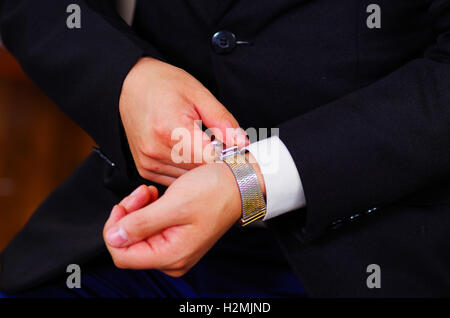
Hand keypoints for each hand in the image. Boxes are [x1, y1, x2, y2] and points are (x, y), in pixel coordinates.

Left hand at [103, 155, 264, 276]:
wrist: (238, 184)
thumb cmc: (214, 192)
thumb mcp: (174, 204)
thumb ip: (141, 224)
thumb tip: (114, 238)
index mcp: (171, 256)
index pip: (121, 255)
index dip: (115, 228)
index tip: (124, 205)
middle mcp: (171, 258)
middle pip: (128, 245)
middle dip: (129, 216)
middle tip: (142, 193)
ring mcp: (174, 248)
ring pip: (137, 234)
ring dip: (138, 210)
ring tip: (150, 192)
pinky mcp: (176, 237)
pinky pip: (150, 228)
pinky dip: (148, 210)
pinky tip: (156, 196)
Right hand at [120, 57, 246, 185]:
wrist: (130, 84)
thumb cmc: (164, 85)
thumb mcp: (198, 94)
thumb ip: (222, 121)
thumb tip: (242, 143)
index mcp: (171, 130)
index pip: (210, 159)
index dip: (227, 157)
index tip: (235, 152)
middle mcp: (156, 150)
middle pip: (200, 172)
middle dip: (215, 163)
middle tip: (222, 147)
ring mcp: (149, 163)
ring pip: (188, 180)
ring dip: (200, 169)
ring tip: (203, 147)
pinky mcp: (145, 169)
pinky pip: (174, 180)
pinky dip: (186, 171)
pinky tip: (188, 154)